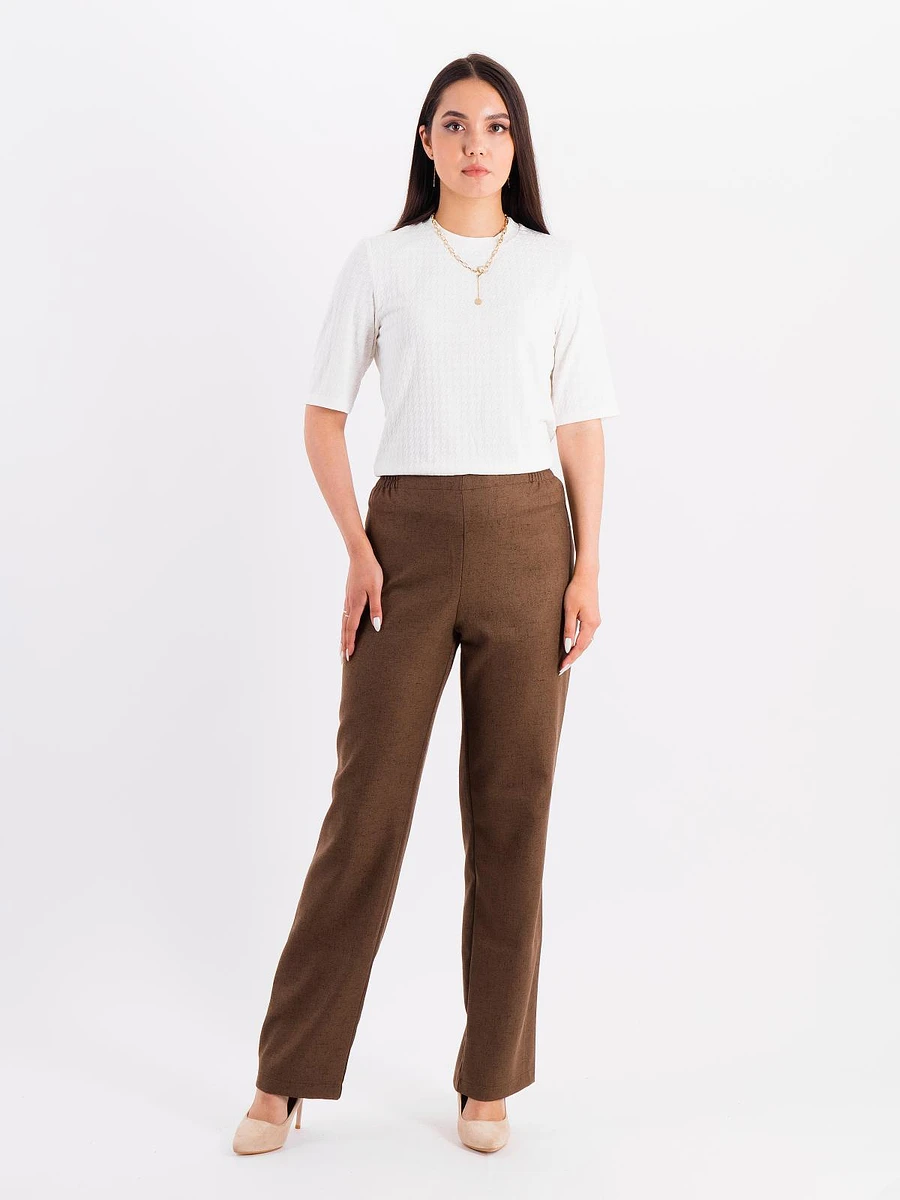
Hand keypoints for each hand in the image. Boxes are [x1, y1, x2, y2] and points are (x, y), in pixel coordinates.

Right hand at [341, 546, 383, 660]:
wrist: (359, 554)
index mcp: (356, 604)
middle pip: (344, 628)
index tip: (349, 655)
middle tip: (342, 659)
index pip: (352, 628)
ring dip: (342, 636)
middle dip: (344, 644)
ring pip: (343, 622)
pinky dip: (343, 625)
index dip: (351, 643)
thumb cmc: (371, 571)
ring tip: (341, 648)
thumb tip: (376, 627)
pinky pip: (344, 615)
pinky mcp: (348, 595)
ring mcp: (347, 599)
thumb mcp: (376, 589)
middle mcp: (349, 604)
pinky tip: (344, 627)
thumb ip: (376, 608)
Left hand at [558, 573, 601, 674]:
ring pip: (586, 641)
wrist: (587, 576)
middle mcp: (595, 624)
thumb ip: (569, 629)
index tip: (562, 667)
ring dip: (576, 650)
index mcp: (590, 624)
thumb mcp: (569, 610)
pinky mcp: (593, 617)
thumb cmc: (576, 591)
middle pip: (584, 646)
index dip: (570, 658)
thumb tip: (567, 646)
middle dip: (573, 657)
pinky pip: (586, 634)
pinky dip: (579, 642)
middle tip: (561, 667)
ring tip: (566, 659)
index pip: (579, 647)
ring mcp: (595, 620)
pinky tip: (572, 645)